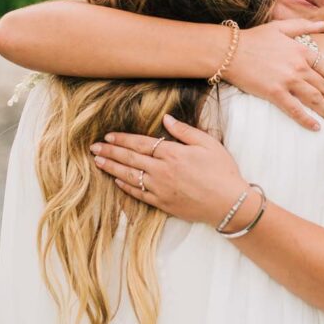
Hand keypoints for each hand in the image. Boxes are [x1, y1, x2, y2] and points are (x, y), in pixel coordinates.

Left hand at [89, 114, 247, 225]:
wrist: (229, 203)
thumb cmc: (222, 171)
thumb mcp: (207, 144)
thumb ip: (184, 131)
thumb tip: (166, 119)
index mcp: (172, 153)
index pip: (140, 143)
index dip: (122, 140)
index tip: (109, 137)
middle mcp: (162, 171)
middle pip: (130, 159)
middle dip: (110, 152)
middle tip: (94, 148)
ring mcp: (161, 189)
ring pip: (130, 176)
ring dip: (112, 168)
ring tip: (98, 162)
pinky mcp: (163, 204)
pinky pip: (139, 194)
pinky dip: (126, 187)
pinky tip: (117, 181)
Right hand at [223, 19, 323, 129]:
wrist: (229, 50)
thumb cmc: (253, 38)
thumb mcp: (280, 26)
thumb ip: (303, 25)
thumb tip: (323, 23)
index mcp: (302, 50)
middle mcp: (298, 66)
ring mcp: (287, 80)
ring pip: (314, 99)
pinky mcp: (274, 93)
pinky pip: (295, 110)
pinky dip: (307, 120)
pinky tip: (315, 127)